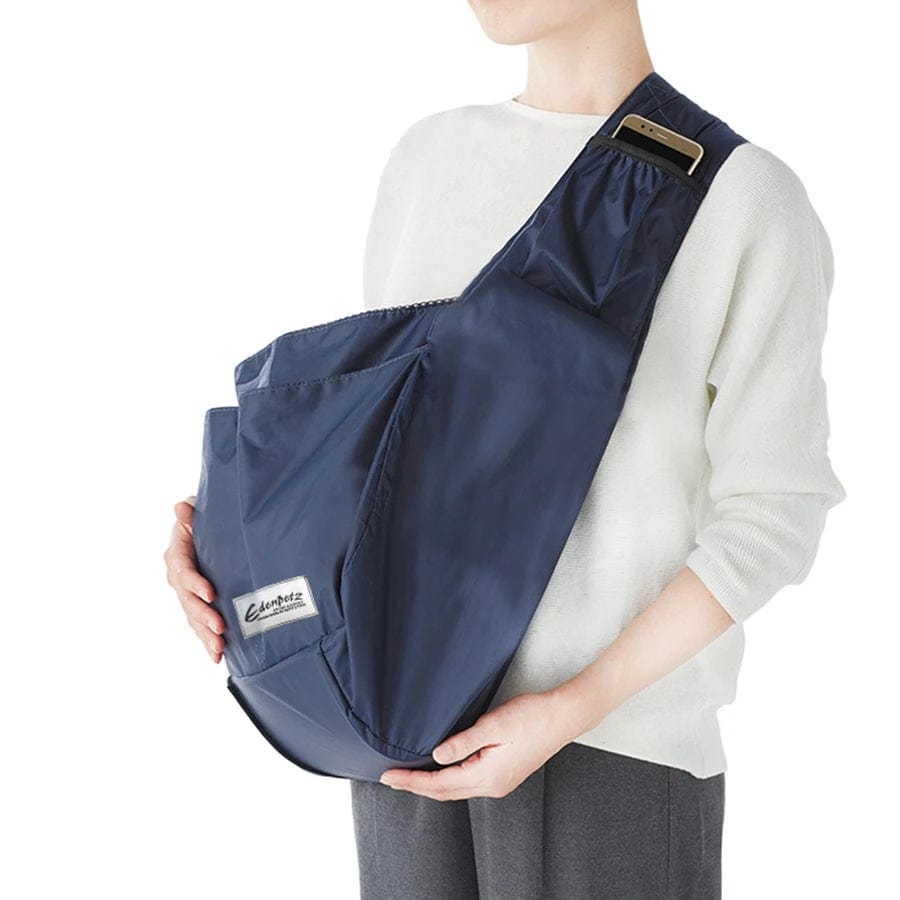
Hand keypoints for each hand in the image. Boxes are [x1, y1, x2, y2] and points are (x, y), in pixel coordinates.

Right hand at [162, 494, 225, 662]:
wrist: (214, 530)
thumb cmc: (207, 519)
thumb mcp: (200, 513)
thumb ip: (191, 514)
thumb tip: (180, 507)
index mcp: (177, 553)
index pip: (183, 571)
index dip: (195, 584)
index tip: (211, 594)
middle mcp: (178, 577)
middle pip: (187, 600)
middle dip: (203, 616)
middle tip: (220, 629)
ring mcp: (187, 593)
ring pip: (193, 617)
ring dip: (204, 634)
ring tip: (219, 648)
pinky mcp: (198, 605)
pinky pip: (199, 625)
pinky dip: (207, 641)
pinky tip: (217, 657)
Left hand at [379, 691, 573, 800]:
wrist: (563, 717)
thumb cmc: (533, 717)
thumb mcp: (494, 725)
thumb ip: (463, 742)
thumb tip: (436, 754)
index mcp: (488, 776)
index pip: (439, 784)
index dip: (411, 781)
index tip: (389, 776)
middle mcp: (493, 786)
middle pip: (445, 792)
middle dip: (416, 786)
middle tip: (391, 778)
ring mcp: (500, 782)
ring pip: (456, 789)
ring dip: (431, 784)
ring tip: (410, 775)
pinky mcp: (504, 774)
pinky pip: (468, 782)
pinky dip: (448, 778)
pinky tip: (441, 768)